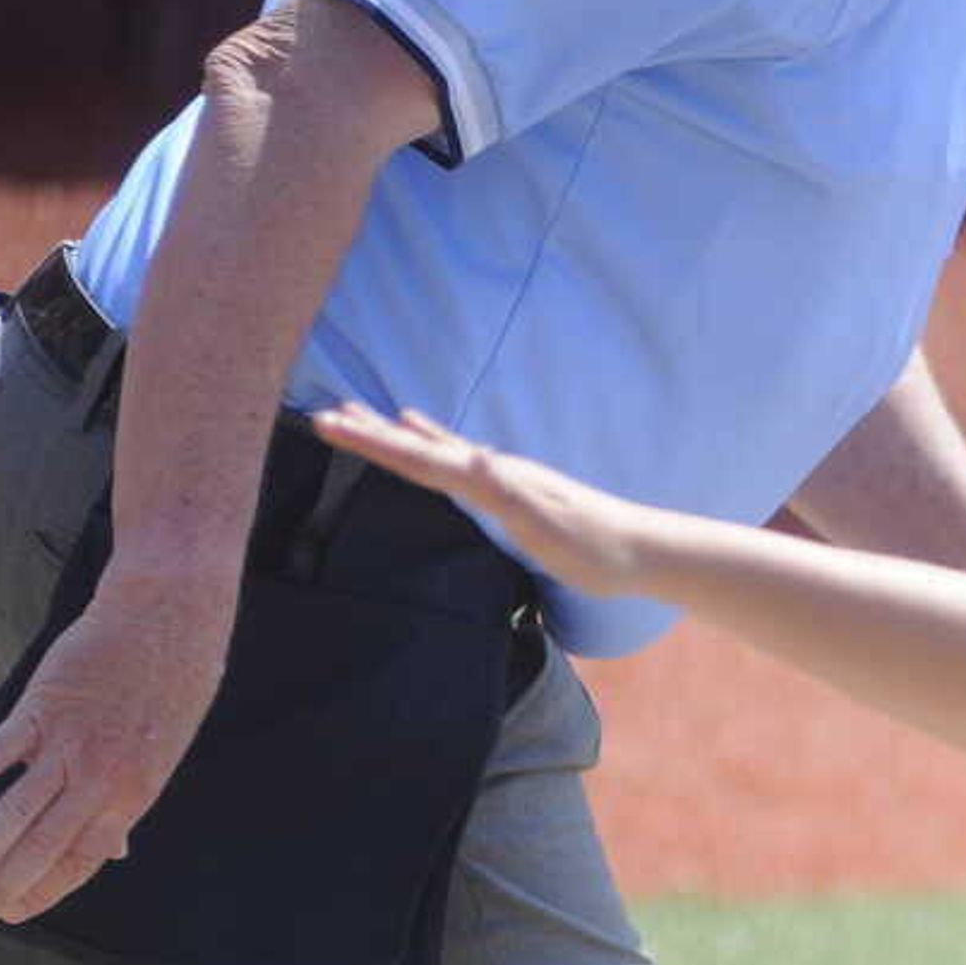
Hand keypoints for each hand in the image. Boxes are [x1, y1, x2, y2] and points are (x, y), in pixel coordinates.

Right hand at [0, 573, 231, 933]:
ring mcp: (71, 748)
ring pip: (19, 814)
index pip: (81, 862)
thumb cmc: (165, 691)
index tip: (13, 915)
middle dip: (4, 892)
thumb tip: (114, 853)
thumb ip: (124, 805)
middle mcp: (102, 784)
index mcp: (130, 800)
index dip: (45, 892)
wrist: (168, 623)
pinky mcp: (44, 711)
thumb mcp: (158, 759)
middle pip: (44, 850)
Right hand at [310, 402, 647, 596]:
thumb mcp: (548, 525)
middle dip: (371, 433)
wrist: (642, 550)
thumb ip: (509, 491)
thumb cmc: (594, 547)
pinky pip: (457, 460)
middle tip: (323, 414)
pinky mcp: (514, 489)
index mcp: (491, 478)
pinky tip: (426, 436)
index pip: (418, 457)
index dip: (371, 442)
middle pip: (419, 446)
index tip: (326, 422)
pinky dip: (432, 444)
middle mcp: (493, 468)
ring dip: (395, 433)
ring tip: (362, 414)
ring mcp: (504, 476)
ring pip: (435, 447)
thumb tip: (472, 456)